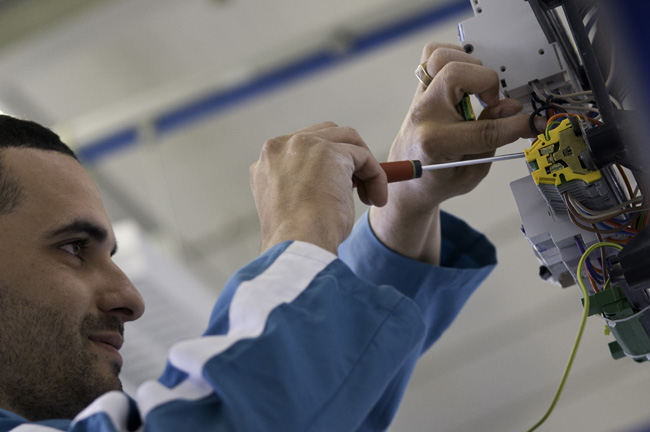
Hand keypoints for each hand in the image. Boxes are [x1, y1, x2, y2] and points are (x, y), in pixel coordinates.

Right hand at [250, 122, 386, 254]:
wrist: (296, 245)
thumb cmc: (297, 239)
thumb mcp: (293, 208)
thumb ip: (306, 186)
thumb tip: (339, 184)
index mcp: (266, 163)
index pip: (302, 148)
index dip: (325, 163)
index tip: (341, 185)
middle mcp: (280, 147)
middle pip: (325, 134)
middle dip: (346, 156)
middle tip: (357, 187)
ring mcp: (303, 145)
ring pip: (347, 139)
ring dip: (364, 165)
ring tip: (369, 196)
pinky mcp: (329, 151)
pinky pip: (363, 157)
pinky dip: (376, 177)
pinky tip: (376, 200)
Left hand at [370, 42, 538, 263]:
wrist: (407, 182)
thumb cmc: (439, 180)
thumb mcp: (471, 173)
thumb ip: (493, 140)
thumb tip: (513, 108)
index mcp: (436, 143)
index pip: (483, 129)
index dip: (515, 125)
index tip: (532, 122)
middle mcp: (424, 115)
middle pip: (454, 75)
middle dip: (486, 83)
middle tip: (493, 103)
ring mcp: (419, 100)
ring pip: (438, 58)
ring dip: (467, 65)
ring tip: (478, 88)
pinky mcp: (419, 91)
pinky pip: (430, 56)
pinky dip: (453, 57)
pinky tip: (467, 77)